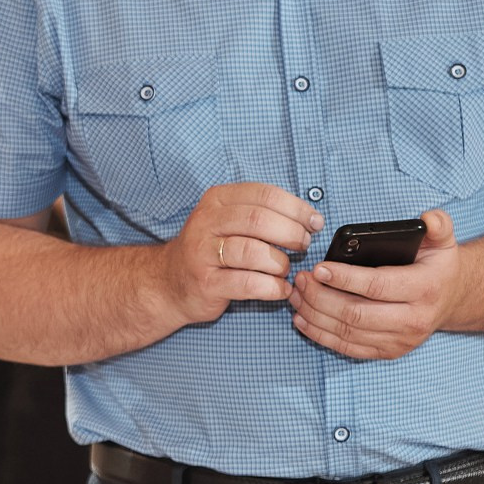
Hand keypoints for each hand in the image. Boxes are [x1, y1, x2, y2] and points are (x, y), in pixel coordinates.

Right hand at [159, 183, 323, 325]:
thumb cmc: (211, 250)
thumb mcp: (228, 221)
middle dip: (291, 233)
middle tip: (302, 245)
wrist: (169, 282)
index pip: (264, 195)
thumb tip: (309, 217)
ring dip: (280, 262)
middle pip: (258, 220)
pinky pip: (248, 284)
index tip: (313, 223)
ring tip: (284, 269)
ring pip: (253, 252)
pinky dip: (272, 288)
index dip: (296, 208)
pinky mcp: (206, 283)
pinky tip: (279, 289)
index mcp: (216, 200)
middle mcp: (205, 222)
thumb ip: (261, 213)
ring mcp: (203, 253)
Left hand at [290, 208, 458, 358]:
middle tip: (300, 279)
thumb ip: (438, 225)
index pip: (378, 286)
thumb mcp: (443, 241)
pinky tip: (303, 319)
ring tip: (296, 295)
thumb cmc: (437, 266)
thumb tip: (427, 218)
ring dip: (315, 315)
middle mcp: (414, 319)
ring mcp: (401, 340)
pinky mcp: (388, 352)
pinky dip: (320, 335)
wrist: (451, 300)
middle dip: (321, 297)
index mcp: (425, 289)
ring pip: (347, 333)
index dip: (344, 278)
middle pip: (356, 314)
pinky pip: (348, 348)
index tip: (318, 268)